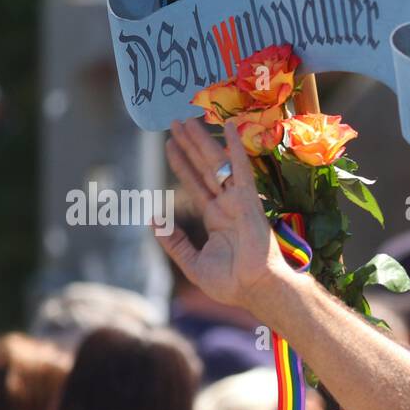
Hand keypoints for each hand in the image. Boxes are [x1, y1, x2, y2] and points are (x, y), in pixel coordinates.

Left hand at [159, 118, 285, 309]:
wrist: (255, 290)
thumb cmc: (231, 283)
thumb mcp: (192, 263)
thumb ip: (173, 242)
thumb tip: (154, 221)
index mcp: (216, 218)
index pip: (195, 183)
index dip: (182, 164)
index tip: (170, 145)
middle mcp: (227, 205)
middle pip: (204, 167)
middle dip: (190, 145)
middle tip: (175, 121)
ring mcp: (238, 201)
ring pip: (216, 164)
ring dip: (202, 141)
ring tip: (186, 120)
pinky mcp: (249, 202)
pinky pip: (241, 170)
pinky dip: (236, 149)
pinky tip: (230, 128)